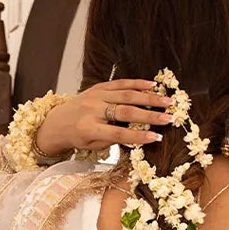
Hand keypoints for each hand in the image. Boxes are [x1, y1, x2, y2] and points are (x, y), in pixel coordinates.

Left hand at [35, 80, 172, 155]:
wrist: (59, 121)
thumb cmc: (79, 138)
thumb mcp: (94, 145)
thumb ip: (113, 139)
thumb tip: (139, 133)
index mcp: (89, 129)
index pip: (118, 134)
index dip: (138, 136)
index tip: (157, 138)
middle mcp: (93, 110)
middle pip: (126, 111)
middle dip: (150, 115)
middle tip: (169, 117)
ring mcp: (96, 95)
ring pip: (126, 95)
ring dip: (149, 97)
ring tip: (167, 100)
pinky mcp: (99, 86)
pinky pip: (120, 83)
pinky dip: (137, 84)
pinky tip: (152, 86)